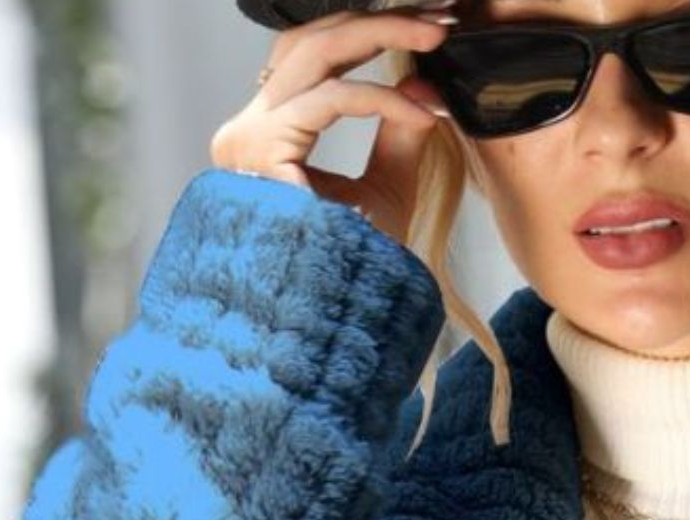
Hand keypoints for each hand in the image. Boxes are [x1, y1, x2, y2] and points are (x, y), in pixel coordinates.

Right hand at [210, 4, 455, 247]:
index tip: (430, 34)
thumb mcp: (383, 189)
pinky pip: (330, 101)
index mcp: (269, 137)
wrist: (333, 320)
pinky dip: (382, 99)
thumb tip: (422, 82)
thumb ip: (395, 134)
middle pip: (309, 40)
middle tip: (442, 19)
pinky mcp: (261, 150)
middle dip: (381, 21)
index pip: (313, 60)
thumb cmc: (353, 270)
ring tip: (438, 39)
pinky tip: (421, 114)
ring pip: (316, 51)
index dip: (371, 35)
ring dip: (384, 35)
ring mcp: (247, 138)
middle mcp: (248, 131)